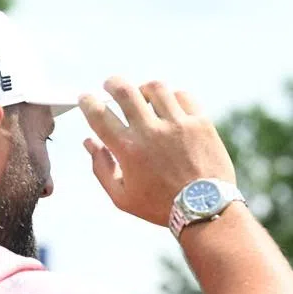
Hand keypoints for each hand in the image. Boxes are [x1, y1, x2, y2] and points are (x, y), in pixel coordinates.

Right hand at [79, 77, 237, 226]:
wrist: (205, 210)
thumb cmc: (161, 206)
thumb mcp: (123, 197)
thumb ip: (101, 168)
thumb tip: (89, 142)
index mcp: (128, 150)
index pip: (98, 114)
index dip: (87, 101)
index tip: (86, 99)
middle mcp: (151, 132)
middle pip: (124, 90)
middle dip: (112, 83)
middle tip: (110, 85)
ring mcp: (178, 125)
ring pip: (155, 88)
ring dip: (144, 89)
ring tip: (144, 97)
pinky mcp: (201, 123)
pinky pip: (183, 96)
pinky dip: (172, 97)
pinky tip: (170, 106)